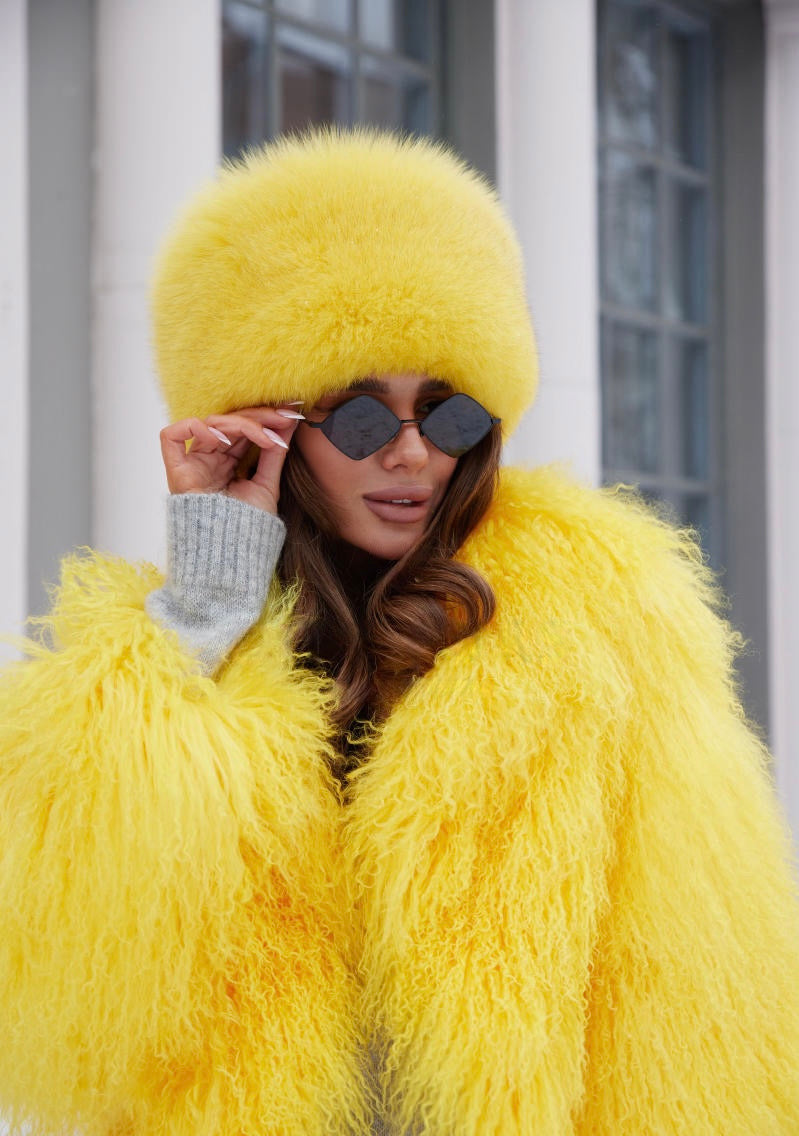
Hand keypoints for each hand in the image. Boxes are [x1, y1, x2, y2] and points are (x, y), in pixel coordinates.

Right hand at [159, 405, 303, 513]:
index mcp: (229, 462)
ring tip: (263, 437)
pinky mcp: (176, 470)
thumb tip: (289, 422)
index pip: (244, 429)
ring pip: (209, 425)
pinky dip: (194, 429)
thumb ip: (275, 452)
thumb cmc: (248, 527)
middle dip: (258, 417)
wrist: (232, 554)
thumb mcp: (267, 484)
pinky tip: (221, 440)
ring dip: (240, 424)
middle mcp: (210, 459)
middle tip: (283, 417)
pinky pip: (171, 436)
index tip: (291, 415)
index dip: (265, 419)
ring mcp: (193, 463)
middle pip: (229, 423)